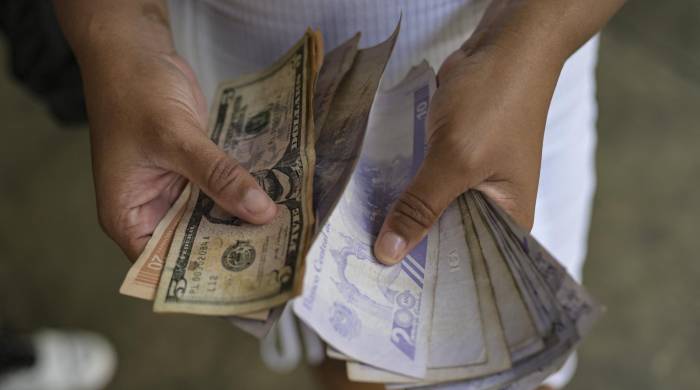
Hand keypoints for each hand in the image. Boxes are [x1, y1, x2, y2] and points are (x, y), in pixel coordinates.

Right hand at [82, 50, 276, 259]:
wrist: (135, 51)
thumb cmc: (134, 94)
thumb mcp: (175, 139)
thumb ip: (218, 176)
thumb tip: (262, 211)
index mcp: (128, 217)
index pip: (162, 267)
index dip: (200, 279)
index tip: (244, 286)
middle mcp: (150, 210)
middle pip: (192, 245)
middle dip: (230, 250)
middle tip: (276, 261)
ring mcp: (173, 190)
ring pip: (211, 219)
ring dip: (241, 223)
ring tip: (284, 237)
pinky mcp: (193, 171)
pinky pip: (220, 192)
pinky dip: (241, 196)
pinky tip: (273, 203)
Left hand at [373, 43, 560, 264]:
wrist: (502, 47)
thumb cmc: (494, 104)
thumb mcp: (455, 161)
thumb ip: (421, 206)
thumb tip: (388, 252)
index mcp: (510, 220)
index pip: (469, 266)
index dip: (432, 282)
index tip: (390, 299)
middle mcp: (492, 209)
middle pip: (446, 241)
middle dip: (410, 252)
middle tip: (363, 278)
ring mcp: (470, 184)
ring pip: (431, 213)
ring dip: (401, 221)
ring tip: (357, 251)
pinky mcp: (451, 161)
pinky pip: (422, 186)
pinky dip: (401, 193)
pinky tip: (368, 210)